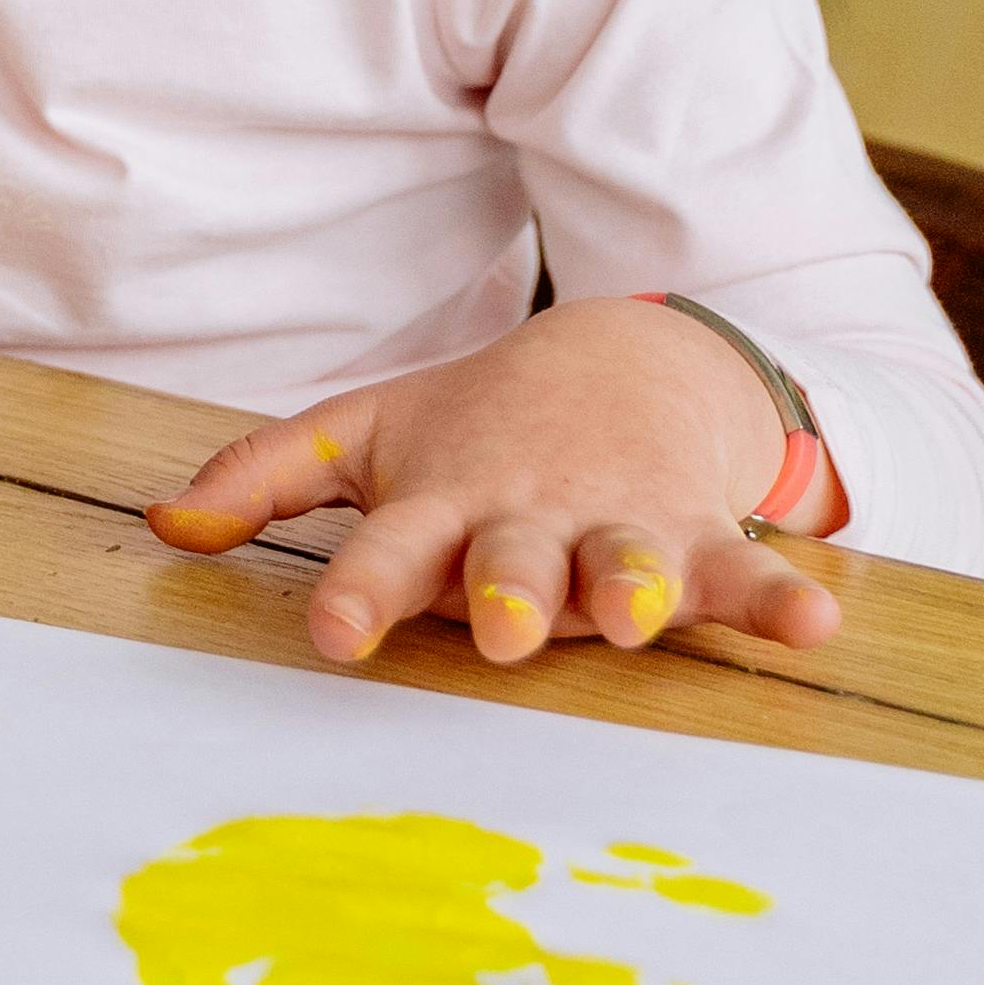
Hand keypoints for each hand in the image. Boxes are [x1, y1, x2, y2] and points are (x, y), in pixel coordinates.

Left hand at [149, 299, 843, 671]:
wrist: (627, 354)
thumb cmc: (478, 423)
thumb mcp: (370, 433)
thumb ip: (268, 479)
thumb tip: (167, 525)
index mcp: (444, 500)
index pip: (390, 547)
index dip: (360, 587)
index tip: (334, 630)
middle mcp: (531, 517)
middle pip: (516, 559)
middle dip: (511, 589)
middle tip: (505, 624)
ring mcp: (619, 526)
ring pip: (626, 562)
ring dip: (630, 586)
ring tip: (636, 613)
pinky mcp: (697, 535)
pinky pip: (742, 572)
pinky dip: (779, 598)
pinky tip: (816, 625)